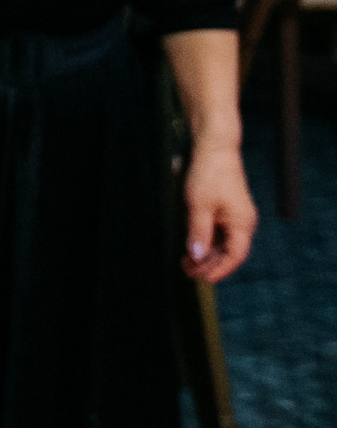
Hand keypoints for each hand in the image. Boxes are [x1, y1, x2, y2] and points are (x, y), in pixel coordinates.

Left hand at [182, 140, 257, 282]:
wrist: (214, 149)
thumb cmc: (209, 175)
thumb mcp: (198, 206)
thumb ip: (198, 232)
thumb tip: (196, 257)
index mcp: (242, 223)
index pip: (235, 255)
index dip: (220, 269)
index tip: (203, 279)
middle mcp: (242, 222)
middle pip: (228, 252)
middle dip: (209, 264)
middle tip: (187, 273)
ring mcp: (234, 216)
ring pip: (221, 243)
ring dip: (205, 254)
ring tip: (185, 265)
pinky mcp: (225, 210)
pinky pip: (217, 232)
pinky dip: (205, 241)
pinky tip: (190, 248)